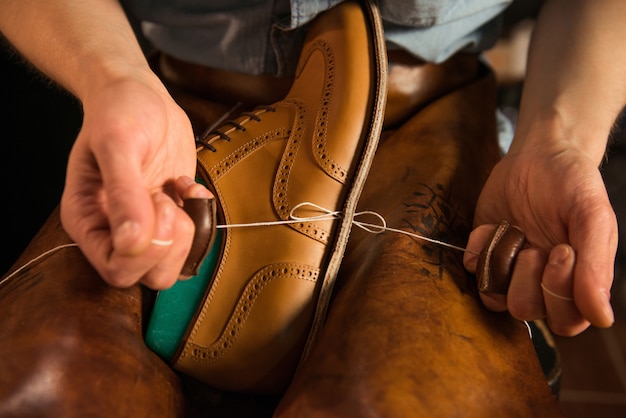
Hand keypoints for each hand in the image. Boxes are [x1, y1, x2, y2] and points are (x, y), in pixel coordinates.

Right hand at [60, 74, 211, 288]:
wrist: (139, 93)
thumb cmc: (119, 111)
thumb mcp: (118, 144)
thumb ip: (124, 194)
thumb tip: (132, 241)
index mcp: (88, 221)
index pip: (118, 272)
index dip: (146, 251)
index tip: (155, 203)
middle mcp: (114, 231)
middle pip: (150, 277)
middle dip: (169, 242)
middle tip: (166, 199)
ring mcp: (145, 225)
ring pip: (174, 264)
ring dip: (187, 231)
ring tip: (176, 193)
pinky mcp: (170, 214)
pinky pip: (195, 238)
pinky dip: (200, 214)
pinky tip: (186, 186)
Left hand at [464, 143, 616, 335]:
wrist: (539, 156)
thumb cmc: (573, 185)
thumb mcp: (593, 217)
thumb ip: (596, 266)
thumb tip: (602, 317)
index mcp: (577, 282)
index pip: (566, 320)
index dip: (559, 292)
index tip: (561, 250)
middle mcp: (542, 284)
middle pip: (526, 311)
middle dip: (528, 276)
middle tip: (537, 244)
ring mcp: (510, 271)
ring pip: (495, 298)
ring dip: (503, 261)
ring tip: (516, 233)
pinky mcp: (483, 254)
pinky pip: (473, 270)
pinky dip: (480, 247)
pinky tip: (496, 226)